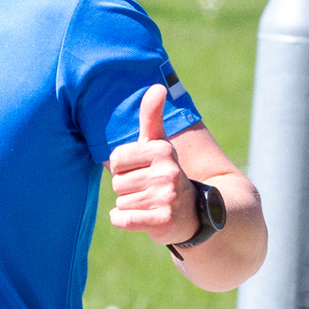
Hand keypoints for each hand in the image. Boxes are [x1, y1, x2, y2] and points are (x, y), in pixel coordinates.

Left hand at [107, 84, 197, 245]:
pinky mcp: (164, 221)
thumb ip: (152, 117)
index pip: (116, 159)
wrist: (192, 213)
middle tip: (148, 190)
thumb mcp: (159, 144)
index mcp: (162, 151)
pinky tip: (142, 218)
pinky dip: (124, 220)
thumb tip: (157, 86)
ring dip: (130, 205)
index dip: (124, 168)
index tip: (143, 171)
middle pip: (117, 182)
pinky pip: (123, 219)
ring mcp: (167, 197)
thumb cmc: (165, 174)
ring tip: (150, 203)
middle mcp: (167, 172)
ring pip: (120, 202)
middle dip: (127, 189)